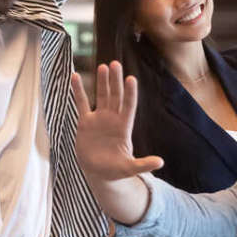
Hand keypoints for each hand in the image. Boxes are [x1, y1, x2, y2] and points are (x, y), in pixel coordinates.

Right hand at [70, 63, 163, 183]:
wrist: (97, 173)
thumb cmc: (115, 170)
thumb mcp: (129, 168)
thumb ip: (143, 164)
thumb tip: (161, 163)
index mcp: (124, 127)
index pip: (128, 106)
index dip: (130, 93)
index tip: (131, 79)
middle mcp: (112, 119)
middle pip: (115, 96)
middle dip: (116, 81)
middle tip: (116, 64)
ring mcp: (99, 119)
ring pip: (101, 96)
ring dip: (102, 81)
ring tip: (103, 66)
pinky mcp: (85, 122)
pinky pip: (81, 103)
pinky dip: (78, 90)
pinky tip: (75, 76)